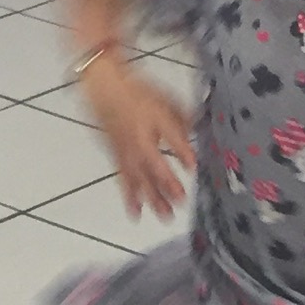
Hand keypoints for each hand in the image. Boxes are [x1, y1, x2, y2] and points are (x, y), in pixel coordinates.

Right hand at [85, 62, 195, 218]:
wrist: (104, 88)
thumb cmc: (136, 93)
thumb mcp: (165, 99)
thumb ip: (183, 118)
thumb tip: (200, 131)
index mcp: (152, 119)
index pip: (170, 136)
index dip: (182, 151)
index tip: (193, 166)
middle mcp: (139, 138)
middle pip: (153, 163)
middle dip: (167, 183)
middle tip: (181, 201)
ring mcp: (127, 150)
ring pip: (140, 176)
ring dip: (153, 197)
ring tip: (165, 216)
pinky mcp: (117, 157)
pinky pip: (125, 180)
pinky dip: (130, 198)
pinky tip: (136, 214)